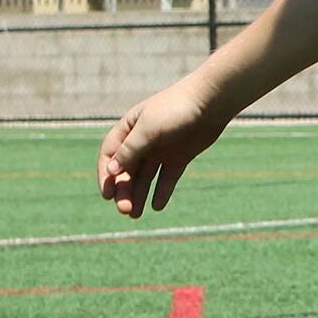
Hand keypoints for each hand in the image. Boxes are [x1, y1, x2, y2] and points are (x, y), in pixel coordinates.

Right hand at [98, 77, 224, 216]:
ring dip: (138, 195)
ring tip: (135, 214)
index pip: (110, 155)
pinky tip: (157, 206)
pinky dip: (162, 192)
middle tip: (124, 209)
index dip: (106, 176)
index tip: (107, 194)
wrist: (211, 102)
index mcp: (129, 129)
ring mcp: (161, 150)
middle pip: (127, 170)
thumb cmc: (175, 109)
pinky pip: (167, 178)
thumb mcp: (149, 129)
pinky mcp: (179, 157)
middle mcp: (142, 141)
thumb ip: (130, 150)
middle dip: (124, 190)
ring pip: (145, 177)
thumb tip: (111, 172)